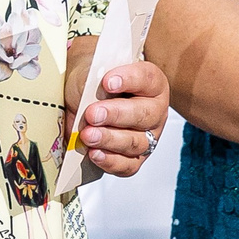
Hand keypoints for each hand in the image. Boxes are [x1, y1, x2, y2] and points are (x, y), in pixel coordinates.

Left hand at [70, 60, 169, 176]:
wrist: (83, 97)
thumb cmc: (93, 82)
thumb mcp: (90, 73)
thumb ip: (91, 83)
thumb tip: (85, 102)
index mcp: (151, 83)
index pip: (146, 79)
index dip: (128, 80)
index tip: (107, 82)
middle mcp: (155, 111)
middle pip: (143, 115)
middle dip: (116, 115)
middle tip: (93, 114)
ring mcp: (148, 137)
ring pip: (135, 142)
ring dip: (110, 139)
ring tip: (88, 135)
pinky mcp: (135, 158)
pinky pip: (128, 165)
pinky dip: (110, 161)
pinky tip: (94, 154)